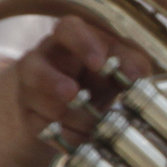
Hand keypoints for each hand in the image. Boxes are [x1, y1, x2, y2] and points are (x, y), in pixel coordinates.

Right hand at [14, 15, 154, 145]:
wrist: (77, 99)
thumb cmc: (101, 72)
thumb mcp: (122, 62)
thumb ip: (133, 63)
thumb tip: (136, 76)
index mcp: (69, 39)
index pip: (67, 28)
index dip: (80, 44)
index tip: (98, 63)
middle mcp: (43, 60)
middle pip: (34, 66)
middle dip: (52, 82)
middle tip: (74, 94)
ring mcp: (30, 89)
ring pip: (38, 102)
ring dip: (69, 116)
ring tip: (95, 125)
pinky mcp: (30, 116)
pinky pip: (42, 128)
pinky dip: (67, 135)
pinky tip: (84, 138)